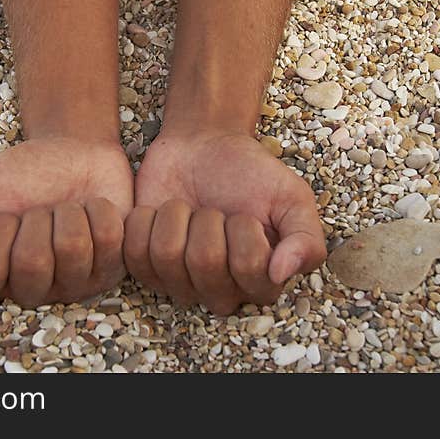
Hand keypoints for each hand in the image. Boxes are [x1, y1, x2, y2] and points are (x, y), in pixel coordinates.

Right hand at [0, 137, 132, 305]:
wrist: (71, 149)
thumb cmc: (19, 177)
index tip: (4, 213)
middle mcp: (37, 291)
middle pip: (32, 264)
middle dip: (34, 219)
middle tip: (38, 210)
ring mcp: (79, 283)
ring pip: (72, 249)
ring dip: (67, 211)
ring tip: (65, 209)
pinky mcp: (115, 265)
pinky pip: (107, 237)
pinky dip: (98, 209)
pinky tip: (91, 210)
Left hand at [126, 131, 325, 313]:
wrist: (202, 146)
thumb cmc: (250, 172)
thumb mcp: (293, 197)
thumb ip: (306, 238)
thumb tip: (281, 274)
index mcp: (260, 282)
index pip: (250, 270)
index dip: (245, 231)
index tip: (247, 215)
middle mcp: (219, 292)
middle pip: (205, 264)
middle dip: (209, 219)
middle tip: (214, 208)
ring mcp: (177, 284)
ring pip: (166, 256)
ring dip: (176, 215)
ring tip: (187, 208)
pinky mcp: (143, 268)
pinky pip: (134, 251)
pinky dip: (145, 219)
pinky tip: (160, 212)